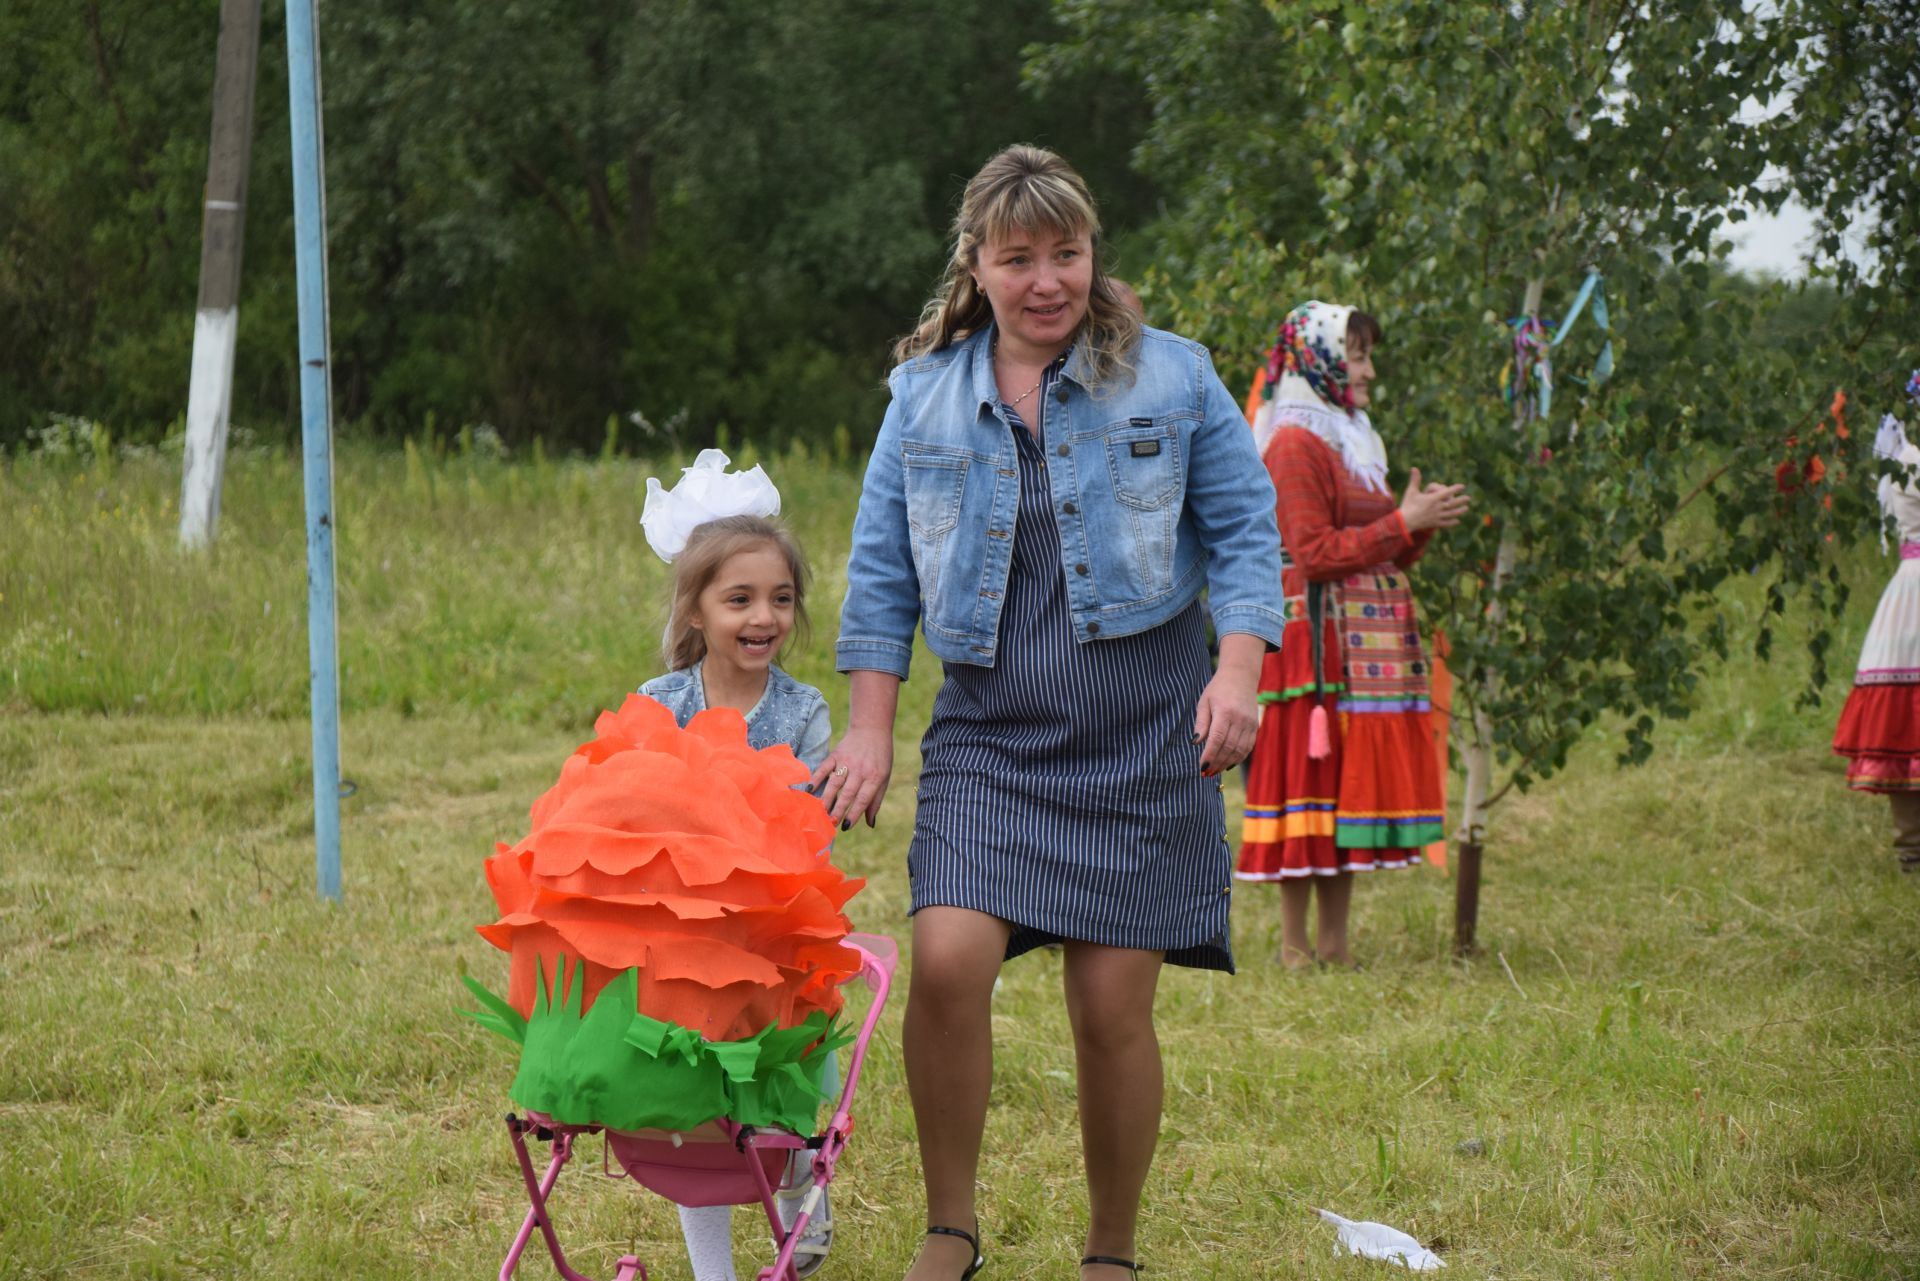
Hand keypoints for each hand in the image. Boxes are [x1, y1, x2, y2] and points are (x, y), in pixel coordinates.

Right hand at [809, 726, 893, 829]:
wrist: (872, 728)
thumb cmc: (880, 757)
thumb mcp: (884, 777)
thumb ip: (876, 800)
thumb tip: (870, 824)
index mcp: (875, 777)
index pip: (863, 799)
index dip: (854, 813)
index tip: (846, 826)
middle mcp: (860, 770)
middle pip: (847, 793)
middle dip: (838, 809)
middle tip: (830, 823)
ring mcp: (847, 761)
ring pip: (835, 783)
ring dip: (827, 798)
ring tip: (820, 812)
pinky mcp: (835, 754)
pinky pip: (824, 767)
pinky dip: (816, 778)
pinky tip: (810, 789)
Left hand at [1193, 636, 1262, 775]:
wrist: (1241, 676)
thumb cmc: (1218, 689)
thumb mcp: (1204, 702)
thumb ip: (1201, 723)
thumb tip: (1196, 743)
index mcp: (1225, 712)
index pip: (1217, 739)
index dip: (1210, 755)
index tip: (1202, 766)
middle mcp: (1240, 719)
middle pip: (1229, 747)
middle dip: (1217, 763)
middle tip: (1206, 773)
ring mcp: (1249, 723)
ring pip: (1239, 750)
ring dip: (1226, 763)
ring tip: (1215, 771)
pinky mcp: (1255, 726)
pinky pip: (1248, 747)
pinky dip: (1238, 758)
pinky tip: (1228, 764)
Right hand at [1398, 467, 1470, 531]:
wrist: (1404, 522)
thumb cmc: (1407, 505)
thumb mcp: (1411, 491)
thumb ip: (1415, 480)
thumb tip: (1414, 468)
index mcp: (1433, 498)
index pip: (1447, 492)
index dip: (1455, 488)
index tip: (1462, 486)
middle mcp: (1437, 507)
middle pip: (1452, 503)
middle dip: (1461, 500)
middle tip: (1468, 498)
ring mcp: (1437, 516)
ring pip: (1451, 513)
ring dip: (1460, 511)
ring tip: (1466, 508)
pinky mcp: (1434, 524)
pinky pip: (1446, 523)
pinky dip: (1452, 522)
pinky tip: (1457, 521)